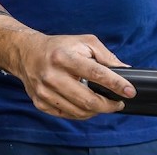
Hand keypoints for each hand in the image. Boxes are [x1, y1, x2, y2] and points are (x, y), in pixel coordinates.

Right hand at [10, 34, 134, 119]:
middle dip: (109, 105)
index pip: (95, 73)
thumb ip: (105, 55)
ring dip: (97, 111)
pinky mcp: (40, 102)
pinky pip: (68, 115)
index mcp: (64, 57)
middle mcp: (52, 75)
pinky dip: (82, 113)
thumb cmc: (59, 47)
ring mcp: (44, 92)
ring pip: (79, 111)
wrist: (26, 53)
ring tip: (104, 103)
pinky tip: (87, 105)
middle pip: (88, 100)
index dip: (116, 84)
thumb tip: (125, 70)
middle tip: (119, 103)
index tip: (130, 91)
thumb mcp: (84, 42)